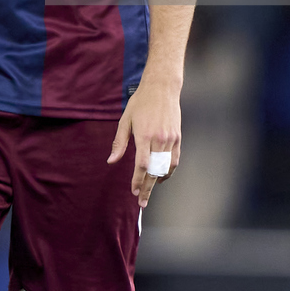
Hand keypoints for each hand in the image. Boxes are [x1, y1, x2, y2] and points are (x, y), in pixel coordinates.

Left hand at [107, 81, 180, 207]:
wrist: (162, 88)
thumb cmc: (141, 102)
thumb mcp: (125, 119)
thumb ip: (119, 142)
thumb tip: (111, 160)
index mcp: (144, 135)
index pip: (141, 165)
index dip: (138, 181)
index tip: (134, 191)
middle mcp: (159, 139)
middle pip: (154, 171)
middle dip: (147, 188)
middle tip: (142, 202)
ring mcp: (170, 139)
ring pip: (166, 168)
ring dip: (158, 181)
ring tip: (150, 190)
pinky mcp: (177, 137)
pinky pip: (175, 160)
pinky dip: (169, 171)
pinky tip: (161, 176)